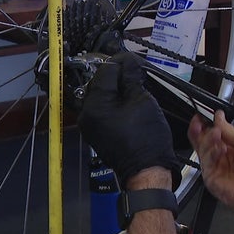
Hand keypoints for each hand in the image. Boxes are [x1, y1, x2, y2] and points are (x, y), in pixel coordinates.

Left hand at [79, 52, 179, 189]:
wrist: (147, 171)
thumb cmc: (146, 140)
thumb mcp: (142, 100)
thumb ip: (131, 78)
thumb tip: (128, 62)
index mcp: (95, 105)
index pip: (105, 71)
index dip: (122, 63)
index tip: (134, 62)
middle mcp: (86, 114)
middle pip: (99, 82)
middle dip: (117, 76)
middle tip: (135, 73)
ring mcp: (89, 125)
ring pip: (100, 95)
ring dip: (115, 88)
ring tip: (133, 86)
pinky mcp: (96, 132)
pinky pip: (102, 109)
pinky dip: (113, 102)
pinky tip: (127, 101)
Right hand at [187, 111, 233, 214]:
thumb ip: (229, 130)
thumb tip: (218, 117)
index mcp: (232, 147)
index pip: (214, 133)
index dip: (207, 124)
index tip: (202, 115)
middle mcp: (222, 157)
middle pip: (203, 140)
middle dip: (200, 130)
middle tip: (199, 121)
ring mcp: (215, 167)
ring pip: (201, 148)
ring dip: (208, 138)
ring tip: (216, 134)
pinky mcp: (210, 177)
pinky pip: (204, 160)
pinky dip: (210, 151)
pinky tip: (219, 148)